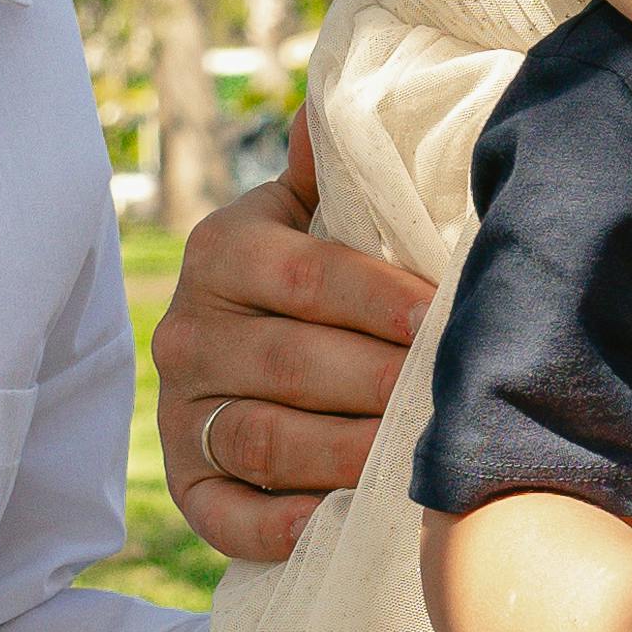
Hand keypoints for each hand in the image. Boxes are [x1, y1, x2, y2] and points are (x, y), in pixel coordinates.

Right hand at [150, 110, 429, 566]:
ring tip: (415, 462)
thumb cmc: (315, 279)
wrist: (248, 353)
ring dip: (344, 455)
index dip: (381, 299)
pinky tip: (340, 524)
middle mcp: (187, 332)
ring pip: (265, 439)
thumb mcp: (312, 215)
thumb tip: (333, 105)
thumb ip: (334, 172)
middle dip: (378, 383)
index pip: (305, 275)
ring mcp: (181, 414)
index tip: (448, 317)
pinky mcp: (187, 488)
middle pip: (289, 364)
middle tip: (451, 399)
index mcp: (221, 253)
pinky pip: (227, 517)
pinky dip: (281, 526)